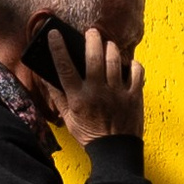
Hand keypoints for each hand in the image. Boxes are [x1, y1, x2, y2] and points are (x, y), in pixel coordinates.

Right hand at [32, 24, 146, 146]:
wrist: (115, 151)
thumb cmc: (90, 134)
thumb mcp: (68, 118)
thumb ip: (58, 96)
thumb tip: (47, 77)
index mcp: (78, 97)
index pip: (64, 67)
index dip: (57, 47)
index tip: (54, 33)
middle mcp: (97, 92)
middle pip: (94, 56)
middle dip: (92, 39)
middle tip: (91, 32)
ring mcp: (117, 93)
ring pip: (115, 59)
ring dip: (111, 47)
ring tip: (107, 44)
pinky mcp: (134, 96)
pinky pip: (136, 71)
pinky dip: (132, 64)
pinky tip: (127, 63)